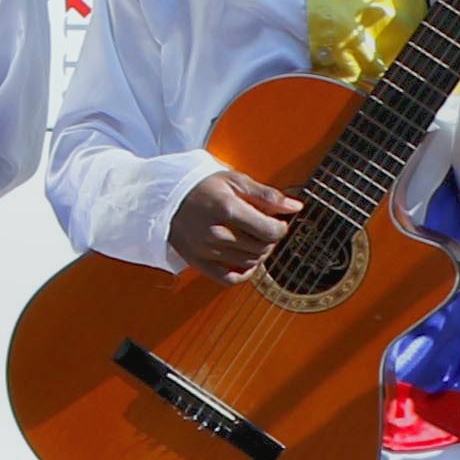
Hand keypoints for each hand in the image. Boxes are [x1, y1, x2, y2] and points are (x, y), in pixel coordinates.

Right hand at [167, 164, 303, 278]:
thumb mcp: (234, 180)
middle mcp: (216, 232)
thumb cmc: (200, 185)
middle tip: (265, 227)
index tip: (277, 221)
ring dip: (259, 253)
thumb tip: (295, 207)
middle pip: (262, 247)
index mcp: (227, 209)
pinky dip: (244, 273)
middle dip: (270, 239)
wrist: (165, 196)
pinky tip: (247, 261)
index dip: (281, 227)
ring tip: (253, 239)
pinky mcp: (198, 262)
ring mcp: (206, 250)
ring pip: (250, 262)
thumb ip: (266, 195)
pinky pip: (230, 279)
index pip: (270, 231)